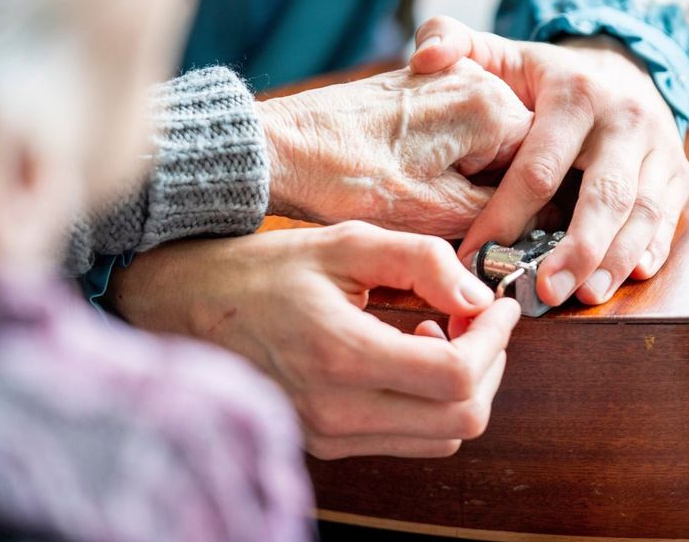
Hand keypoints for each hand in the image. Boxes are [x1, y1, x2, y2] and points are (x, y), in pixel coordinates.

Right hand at [106, 220, 520, 458]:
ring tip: (441, 334)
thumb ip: (421, 263)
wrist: (191, 310)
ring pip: (442, 435)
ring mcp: (331, 435)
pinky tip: (411, 357)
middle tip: (478, 320)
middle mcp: (337, 411)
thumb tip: (478, 298)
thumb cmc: (263, 273)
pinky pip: (409, 440)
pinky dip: (432, 404)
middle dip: (490, 365)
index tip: (497, 308)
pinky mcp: (328, 443)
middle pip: (462, 416)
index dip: (495, 341)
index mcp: (340, 355)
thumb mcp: (344, 244)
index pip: (455, 375)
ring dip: (464, 387)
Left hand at [256, 60, 532, 238]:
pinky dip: (459, 169)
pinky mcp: (420, 91)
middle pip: (524, 151)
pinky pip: (463, 135)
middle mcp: (476, 80)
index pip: (545, 164)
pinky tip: (429, 195)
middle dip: (509, 198)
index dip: (532, 213)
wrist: (278, 150)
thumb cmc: (349, 181)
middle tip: (482, 238)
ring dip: (483, 186)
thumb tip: (531, 228)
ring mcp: (446, 79)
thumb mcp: (436, 215)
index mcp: (490, 105)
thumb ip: (497, 217)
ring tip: (447, 217)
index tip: (516, 249)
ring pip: (494, 146)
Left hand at [411, 16, 688, 305]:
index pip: (539, 167)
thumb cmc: (545, 78)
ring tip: (585, 295)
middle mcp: (624, 120)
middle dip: (575, 248)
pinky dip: (652, 249)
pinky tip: (629, 276)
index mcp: (574, 95)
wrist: (621, 65)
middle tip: (545, 291)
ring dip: (614, 258)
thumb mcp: (500, 53)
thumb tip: (424, 57)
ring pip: (642, 212)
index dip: (505, 215)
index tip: (474, 256)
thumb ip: (452, 41)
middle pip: (603, 194)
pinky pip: (669, 217)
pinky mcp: (678, 172)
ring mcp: (658, 147)